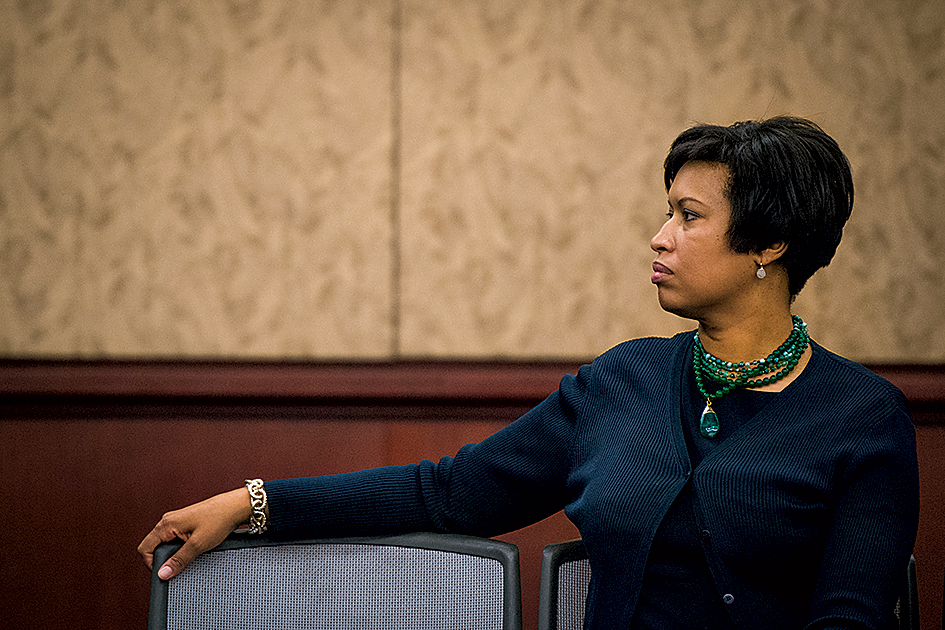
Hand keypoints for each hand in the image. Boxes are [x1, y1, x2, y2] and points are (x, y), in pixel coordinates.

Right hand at [137, 487, 251, 579]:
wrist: (236, 507)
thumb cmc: (219, 519)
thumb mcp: (198, 544)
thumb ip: (179, 560)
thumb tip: (163, 573)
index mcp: (167, 524)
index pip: (145, 548)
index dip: (151, 564)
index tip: (164, 572)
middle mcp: (169, 521)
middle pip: (154, 547)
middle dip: (164, 559)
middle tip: (179, 566)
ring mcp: (178, 522)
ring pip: (166, 544)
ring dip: (174, 554)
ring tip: (189, 557)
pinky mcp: (186, 524)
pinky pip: (176, 540)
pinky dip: (182, 548)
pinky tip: (194, 550)